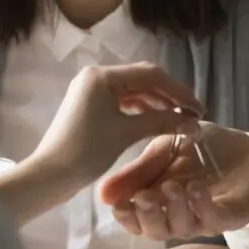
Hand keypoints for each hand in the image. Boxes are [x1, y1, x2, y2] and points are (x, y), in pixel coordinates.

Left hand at [34, 62, 201, 185]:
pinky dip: (141, 110)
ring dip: (156, 103)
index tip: (198, 108)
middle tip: (192, 114)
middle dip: (169, 95)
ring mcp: (92, 90)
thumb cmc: (87, 150)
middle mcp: (96, 76)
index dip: (178, 90)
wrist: (50, 175)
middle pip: (142, 79)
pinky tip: (156, 121)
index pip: (151, 74)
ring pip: (133, 91)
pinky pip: (122, 101)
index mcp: (103, 76)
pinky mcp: (90, 105)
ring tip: (178, 119)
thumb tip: (194, 122)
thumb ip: (162, 121)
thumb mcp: (127, 133)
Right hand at [97, 123, 248, 239]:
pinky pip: (214, 219)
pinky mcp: (231, 217)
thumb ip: (137, 171)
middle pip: (157, 231)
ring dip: (175, 208)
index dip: (126, 217)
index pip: (137, 220)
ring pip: (183, 228)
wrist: (248, 147)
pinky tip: (196, 187)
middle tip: (142, 197)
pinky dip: (203, 205)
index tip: (117, 205)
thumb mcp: (163, 151)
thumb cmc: (202, 150)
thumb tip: (101, 195)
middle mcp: (180, 217)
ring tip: (172, 186)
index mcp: (159, 204)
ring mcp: (205, 219)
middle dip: (147, 216)